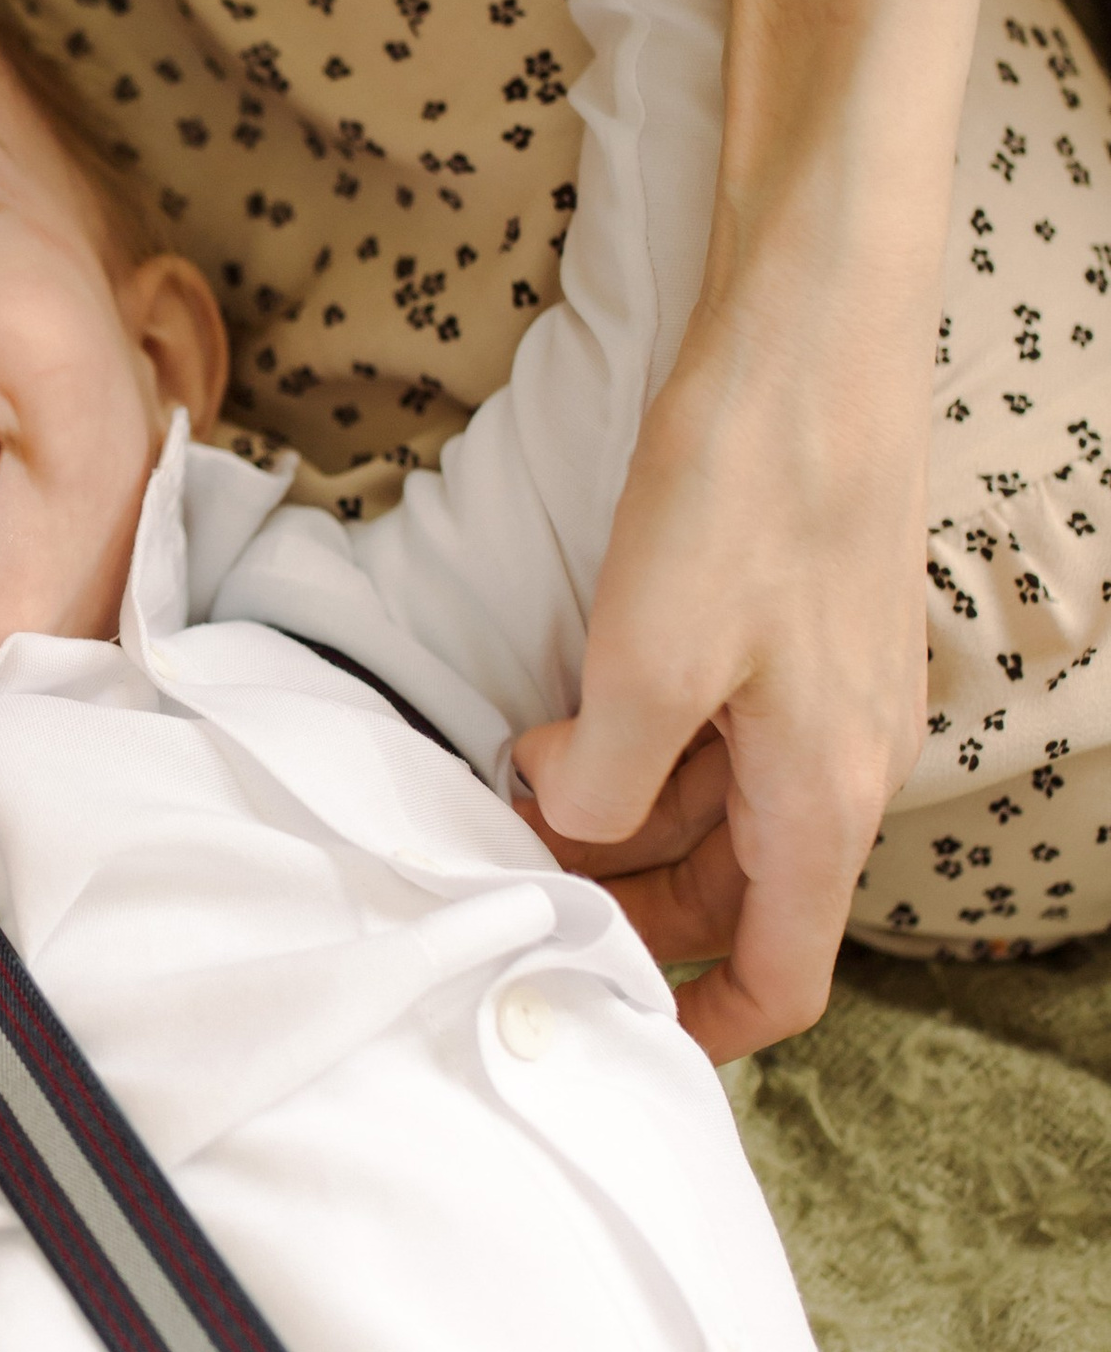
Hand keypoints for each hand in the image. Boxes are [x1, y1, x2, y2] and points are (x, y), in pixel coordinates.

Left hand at [514, 256, 928, 1060]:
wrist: (813, 329)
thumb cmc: (748, 488)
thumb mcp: (647, 662)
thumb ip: (606, 779)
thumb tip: (570, 819)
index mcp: (823, 795)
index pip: (784, 970)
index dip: (701, 1020)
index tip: (612, 1023)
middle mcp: (839, 758)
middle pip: (735, 891)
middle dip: (623, 897)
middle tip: (513, 877)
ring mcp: (821, 691)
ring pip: (715, 805)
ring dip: (618, 812)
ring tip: (516, 781)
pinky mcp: (792, 629)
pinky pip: (716, 728)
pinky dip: (640, 739)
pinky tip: (564, 709)